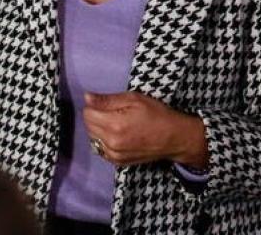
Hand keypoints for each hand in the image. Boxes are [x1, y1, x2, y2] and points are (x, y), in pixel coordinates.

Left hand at [82, 91, 207, 167]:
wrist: (173, 138)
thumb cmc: (156, 114)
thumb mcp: (134, 99)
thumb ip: (108, 100)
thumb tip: (87, 98)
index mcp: (114, 124)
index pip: (87, 113)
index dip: (95, 105)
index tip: (107, 104)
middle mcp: (111, 142)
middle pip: (88, 126)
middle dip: (96, 116)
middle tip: (113, 112)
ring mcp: (114, 155)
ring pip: (93, 138)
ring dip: (99, 129)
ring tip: (116, 123)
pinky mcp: (118, 162)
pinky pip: (101, 149)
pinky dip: (105, 141)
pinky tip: (118, 135)